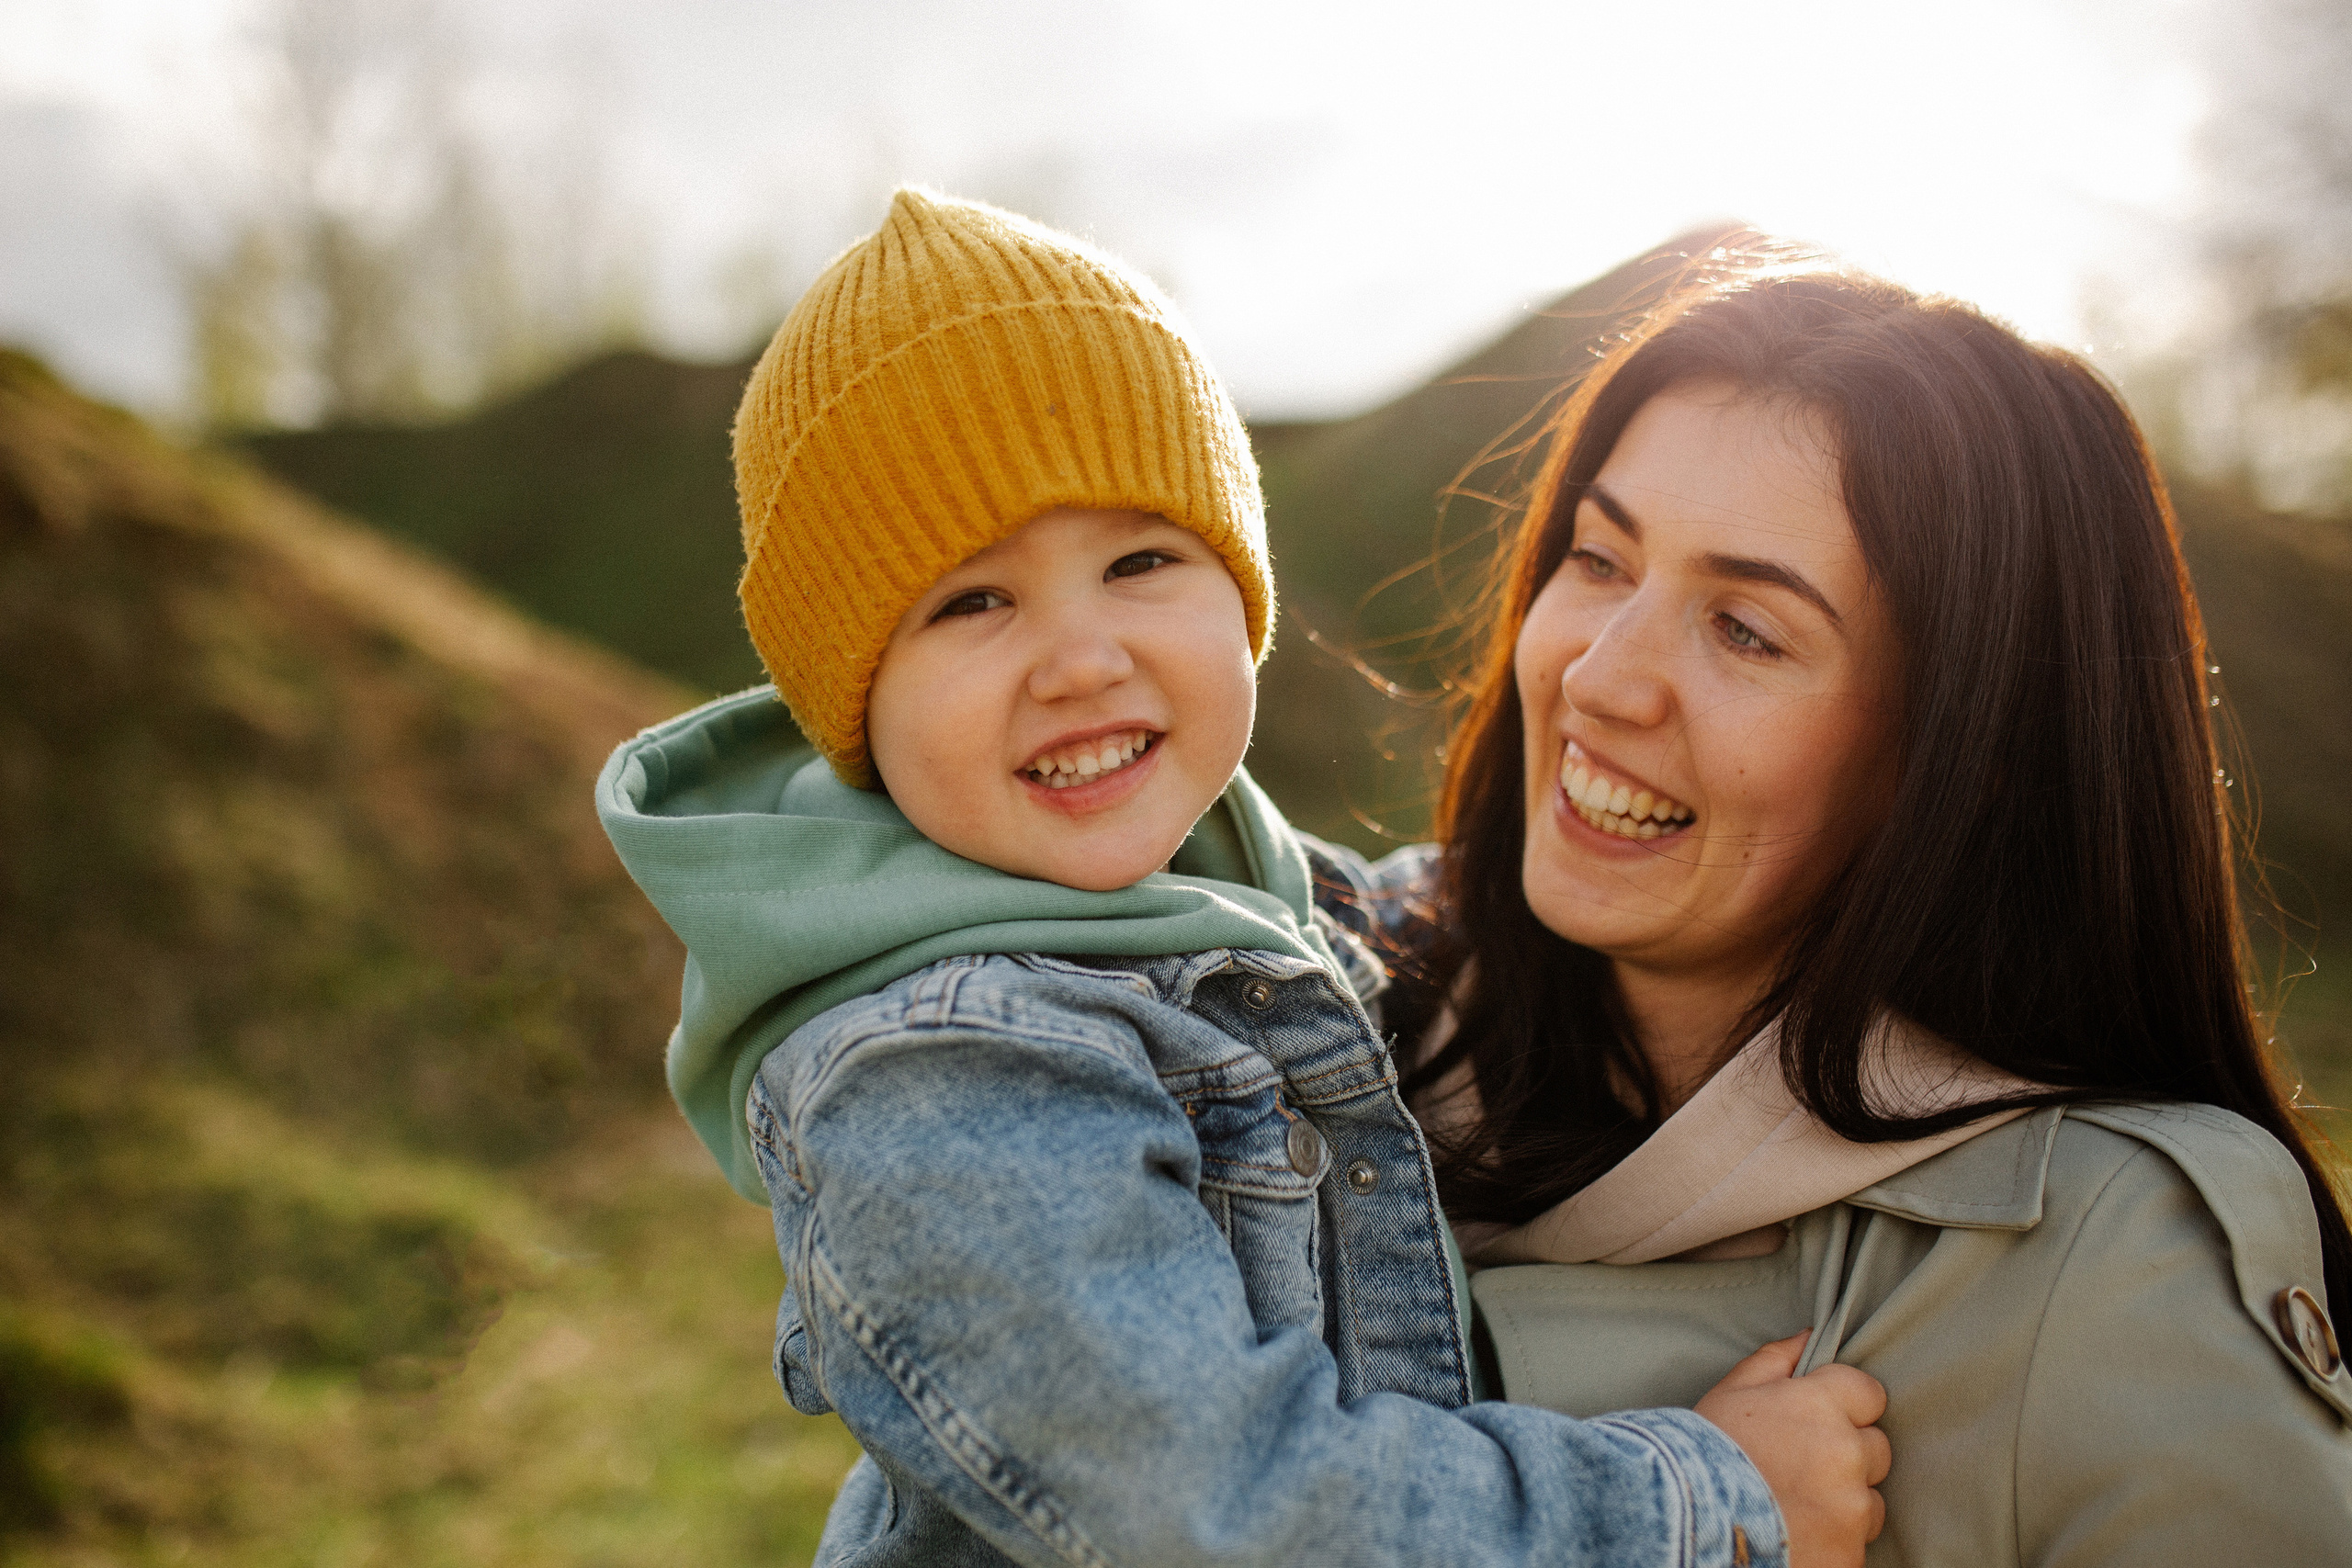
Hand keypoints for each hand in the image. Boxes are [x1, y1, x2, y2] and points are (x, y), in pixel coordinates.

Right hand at [1694, 1333, 1889, 1567]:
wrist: (1683, 1519)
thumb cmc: (1704, 1451)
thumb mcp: (1732, 1392)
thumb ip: (1776, 1360)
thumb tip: (1809, 1337)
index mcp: (1821, 1406)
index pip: (1870, 1394)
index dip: (1846, 1406)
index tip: (1821, 1421)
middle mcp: (1845, 1454)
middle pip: (1876, 1448)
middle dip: (1848, 1455)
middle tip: (1801, 1466)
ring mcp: (1851, 1509)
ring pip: (1871, 1501)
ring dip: (1845, 1502)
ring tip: (1796, 1505)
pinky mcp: (1849, 1554)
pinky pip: (1857, 1543)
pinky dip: (1834, 1541)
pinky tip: (1797, 1533)